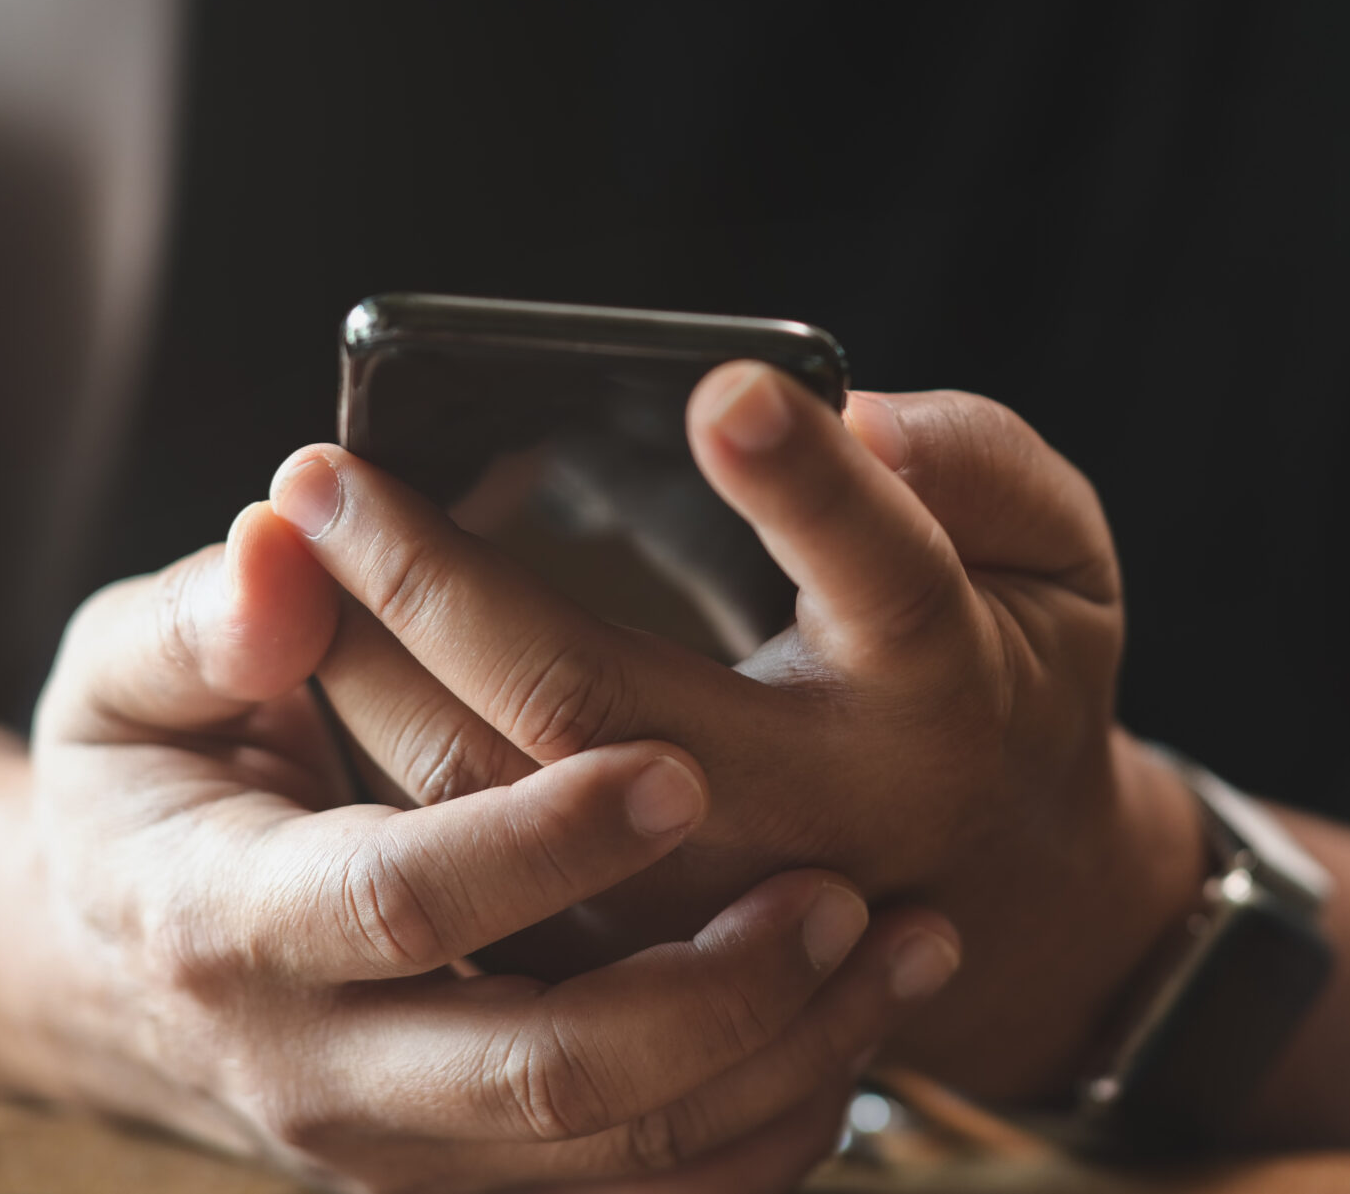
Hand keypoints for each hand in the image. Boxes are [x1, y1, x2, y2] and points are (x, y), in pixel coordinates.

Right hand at [26, 500, 962, 1191]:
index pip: (404, 905)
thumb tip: (285, 550)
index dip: (541, 844)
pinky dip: (766, 1133)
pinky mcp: (473, 1182)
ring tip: (906, 939)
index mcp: (226, 924)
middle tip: (847, 888)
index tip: (679, 768)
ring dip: (782, 1061)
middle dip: (715, 992)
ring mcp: (402, 1151)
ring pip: (620, 1156)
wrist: (118, 964)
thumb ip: (203, 616)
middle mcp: (316, 1070)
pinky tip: (859, 1030)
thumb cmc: (145, 782)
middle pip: (544, 1077)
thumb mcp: (124, 678)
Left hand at [275, 364, 1201, 1097]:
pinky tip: (321, 662)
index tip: (719, 390)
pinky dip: (382, 756)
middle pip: (596, 703)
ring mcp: (705, 906)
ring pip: (499, 801)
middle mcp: (817, 814)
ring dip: (373, 671)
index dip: (808, 486)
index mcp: (942, 693)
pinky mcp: (636, 960)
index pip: (885, 580)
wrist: (999, 890)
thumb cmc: (1006, 665)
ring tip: (293, 544)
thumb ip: (979, 468)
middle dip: (438, 580)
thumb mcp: (1057, 553)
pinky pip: (474, 876)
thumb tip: (861, 412)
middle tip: (321, 474)